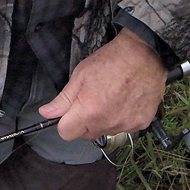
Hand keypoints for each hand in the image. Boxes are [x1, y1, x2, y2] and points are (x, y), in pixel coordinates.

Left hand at [38, 28, 166, 140]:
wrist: (144, 54)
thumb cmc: (110, 60)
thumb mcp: (81, 74)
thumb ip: (63, 98)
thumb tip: (45, 113)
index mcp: (89, 111)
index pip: (66, 133)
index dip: (65, 121)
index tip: (70, 109)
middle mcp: (107, 124)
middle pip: (86, 134)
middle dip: (83, 121)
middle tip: (91, 99)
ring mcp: (126, 126)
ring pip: (106, 131)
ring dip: (103, 120)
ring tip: (110, 97)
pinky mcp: (141, 123)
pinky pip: (124, 128)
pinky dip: (122, 118)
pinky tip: (125, 100)